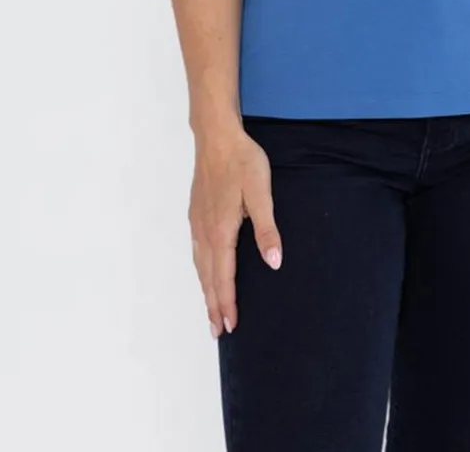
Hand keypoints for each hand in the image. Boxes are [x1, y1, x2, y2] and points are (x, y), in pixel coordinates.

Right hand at [188, 125, 282, 337]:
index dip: (227, 302)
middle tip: (217, 331)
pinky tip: (204, 272)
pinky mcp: (196, 213)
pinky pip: (196, 251)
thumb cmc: (242, 162)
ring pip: (200, 265)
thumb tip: (274, 263)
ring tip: (210, 310)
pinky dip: (200, 270)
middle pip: (208, 277)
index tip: (230, 326)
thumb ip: (267, 229)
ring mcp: (197, 222)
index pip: (224, 276)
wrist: (216, 137)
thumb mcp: (261, 193)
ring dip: (205, 290)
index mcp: (221, 230)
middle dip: (213, 305)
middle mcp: (205, 231)